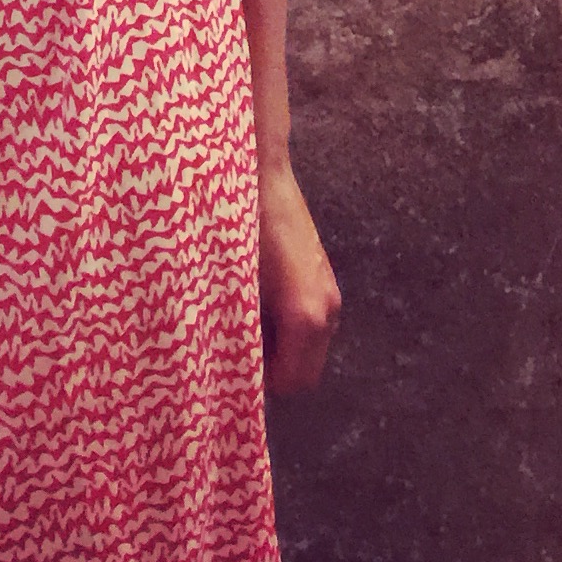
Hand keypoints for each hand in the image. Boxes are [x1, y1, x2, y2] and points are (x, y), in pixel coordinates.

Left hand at [256, 161, 340, 395]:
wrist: (263, 176)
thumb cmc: (242, 228)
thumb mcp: (235, 286)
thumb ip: (240, 332)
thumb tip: (231, 365)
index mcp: (304, 316)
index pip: (292, 383)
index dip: (262, 385)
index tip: (234, 371)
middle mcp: (327, 310)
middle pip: (306, 372)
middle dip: (275, 370)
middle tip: (239, 350)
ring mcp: (330, 293)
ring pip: (311, 348)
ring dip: (284, 349)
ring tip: (248, 323)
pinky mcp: (326, 278)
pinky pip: (314, 324)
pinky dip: (292, 328)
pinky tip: (263, 303)